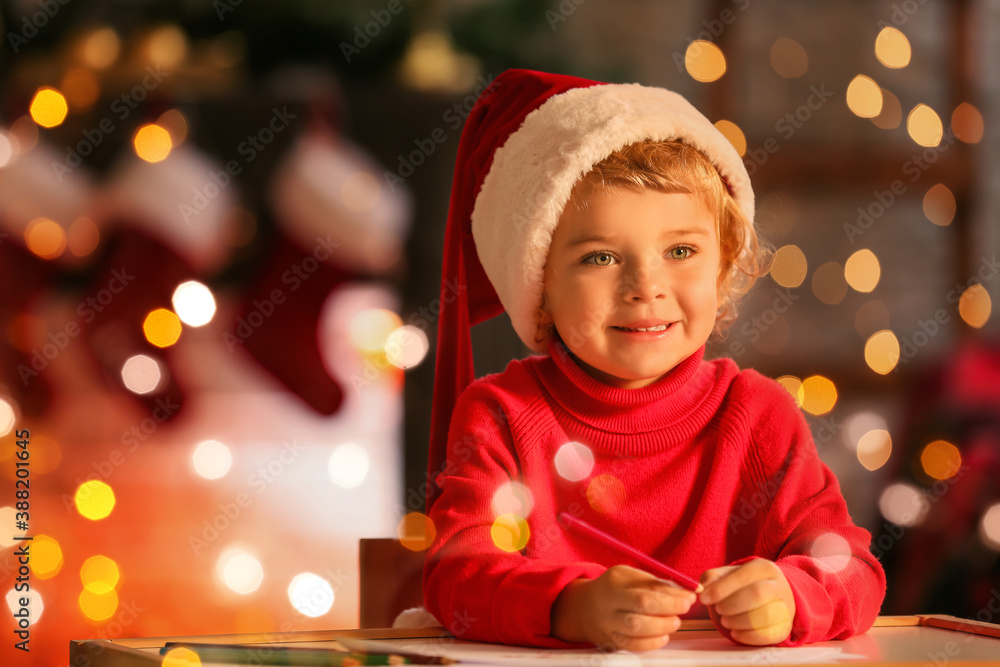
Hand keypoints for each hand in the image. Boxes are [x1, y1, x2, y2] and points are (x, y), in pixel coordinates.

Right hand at [551, 565, 695, 651]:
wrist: (584, 607)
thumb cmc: (615, 589)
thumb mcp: (631, 577)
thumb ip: (657, 584)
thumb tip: (688, 592)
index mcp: (617, 580)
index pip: (647, 588)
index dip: (672, 595)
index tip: (689, 597)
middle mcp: (609, 601)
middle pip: (640, 606)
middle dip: (668, 609)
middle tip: (684, 609)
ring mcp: (607, 622)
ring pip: (635, 628)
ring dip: (661, 626)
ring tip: (674, 622)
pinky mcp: (609, 640)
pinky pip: (631, 645)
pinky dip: (651, 643)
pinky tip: (662, 636)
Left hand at [699, 559, 795, 645]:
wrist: (773, 597)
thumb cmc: (745, 585)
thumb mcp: (730, 574)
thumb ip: (713, 578)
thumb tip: (702, 589)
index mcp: (764, 568)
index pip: (743, 576)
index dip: (721, 589)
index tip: (705, 599)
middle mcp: (779, 585)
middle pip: (757, 594)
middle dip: (731, 605)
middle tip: (718, 610)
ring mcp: (786, 607)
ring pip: (765, 616)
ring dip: (739, 621)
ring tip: (725, 621)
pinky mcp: (785, 627)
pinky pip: (769, 635)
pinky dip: (748, 636)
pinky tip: (735, 633)